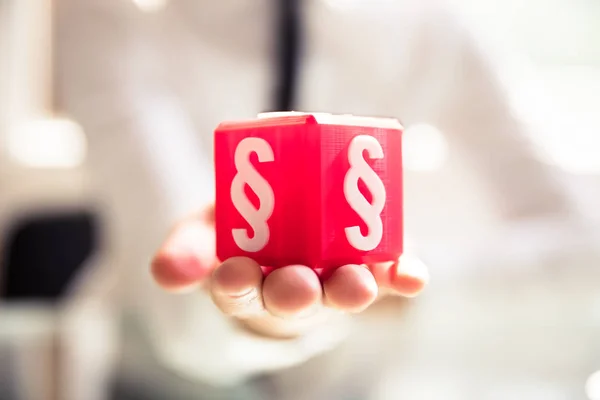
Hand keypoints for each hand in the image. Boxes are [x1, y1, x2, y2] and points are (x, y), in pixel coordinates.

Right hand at [151, 205, 428, 338]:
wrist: (282, 227)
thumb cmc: (242, 230)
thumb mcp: (205, 233)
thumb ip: (187, 251)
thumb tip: (164, 274)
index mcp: (246, 281)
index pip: (238, 291)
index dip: (236, 285)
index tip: (232, 276)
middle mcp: (290, 288)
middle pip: (293, 298)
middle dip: (294, 294)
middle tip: (296, 287)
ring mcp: (330, 280)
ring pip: (340, 290)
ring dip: (349, 289)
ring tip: (358, 285)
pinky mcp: (369, 265)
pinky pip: (387, 275)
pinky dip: (401, 276)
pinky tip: (413, 277)